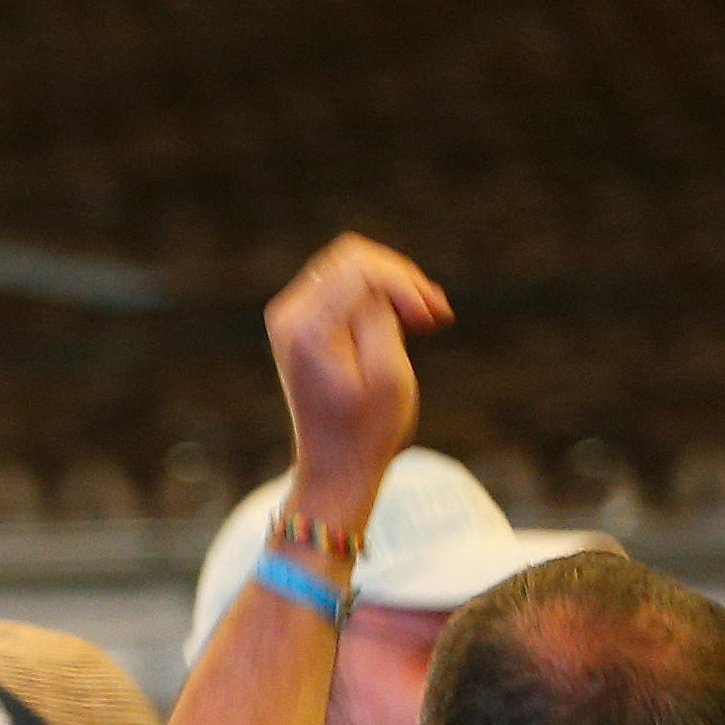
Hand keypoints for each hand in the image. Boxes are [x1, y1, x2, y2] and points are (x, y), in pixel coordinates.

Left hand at [263, 236, 444, 514]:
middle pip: (354, 258)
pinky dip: (379, 298)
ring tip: (429, 318)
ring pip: (351, 269)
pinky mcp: (301, 325)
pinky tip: (410, 319)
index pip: (362, 268)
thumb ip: (382, 315)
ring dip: (395, 288)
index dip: (406, 284)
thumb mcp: (388, 372)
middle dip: (401, 280)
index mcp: (307, 328)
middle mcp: (289, 317)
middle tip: (435, 315)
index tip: (434, 318)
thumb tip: (380, 277)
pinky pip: (344, 288)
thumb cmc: (367, 429)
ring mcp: (290, 319)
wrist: (334, 466)